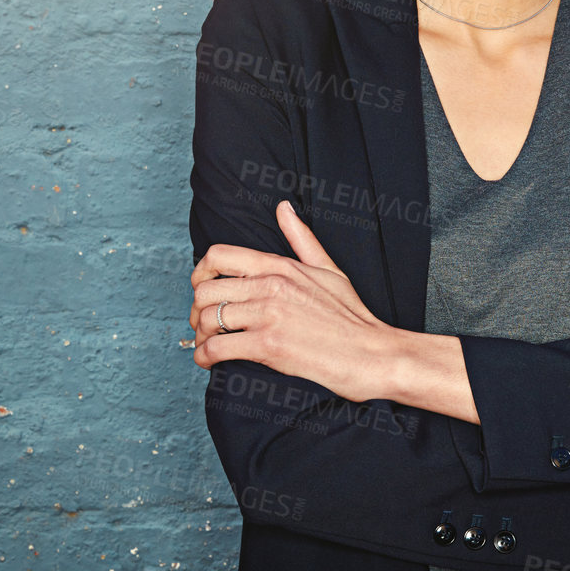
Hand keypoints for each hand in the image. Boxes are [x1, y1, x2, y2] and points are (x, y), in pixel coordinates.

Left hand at [189, 200, 391, 402]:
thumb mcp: (330, 269)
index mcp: (280, 266)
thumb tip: (284, 208)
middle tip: (203, 325)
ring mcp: (269, 315)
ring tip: (206, 345)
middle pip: (206, 289)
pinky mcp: (269, 346)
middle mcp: (270, 285)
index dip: (199, 273)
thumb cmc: (353, 317)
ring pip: (207, 318)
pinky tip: (209, 362)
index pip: (219, 256)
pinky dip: (204, 357)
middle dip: (196, 310)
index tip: (201, 290)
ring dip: (199, 336)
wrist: (373, 355)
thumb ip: (302, 239)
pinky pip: (217, 348)